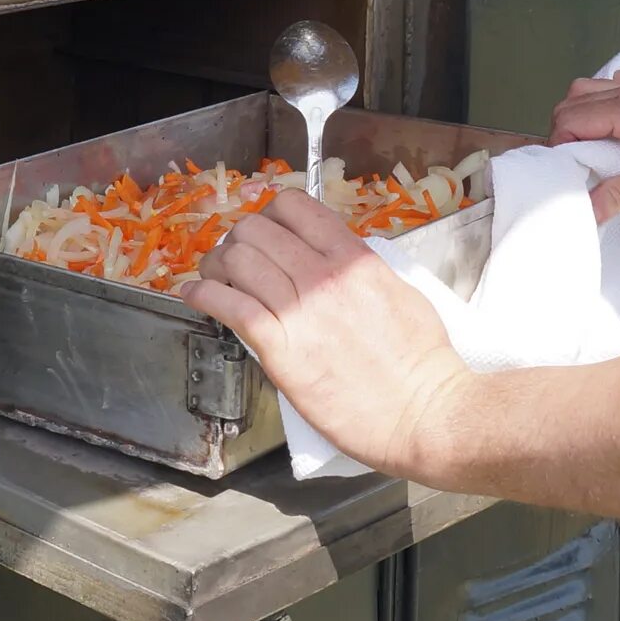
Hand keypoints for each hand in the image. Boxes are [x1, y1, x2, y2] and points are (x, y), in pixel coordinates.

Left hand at [178, 190, 469, 481]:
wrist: (423, 412)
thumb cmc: (420, 361)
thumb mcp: (399, 292)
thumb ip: (361, 271)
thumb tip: (336, 262)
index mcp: (354, 259)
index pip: (294, 207)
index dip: (269, 215)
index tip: (264, 232)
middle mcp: (323, 276)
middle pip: (256, 230)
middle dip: (237, 240)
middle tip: (234, 260)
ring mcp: (300, 312)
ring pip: (236, 261)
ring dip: (216, 265)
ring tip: (213, 278)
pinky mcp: (281, 351)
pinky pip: (229, 306)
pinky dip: (203, 295)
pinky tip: (195, 295)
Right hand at [550, 73, 619, 222]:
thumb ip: (617, 194)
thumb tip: (584, 211)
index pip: (572, 117)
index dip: (560, 146)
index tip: (565, 174)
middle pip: (574, 99)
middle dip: (565, 132)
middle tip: (574, 167)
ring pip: (591, 91)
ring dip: (581, 120)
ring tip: (591, 155)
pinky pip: (614, 91)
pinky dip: (602, 110)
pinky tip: (611, 136)